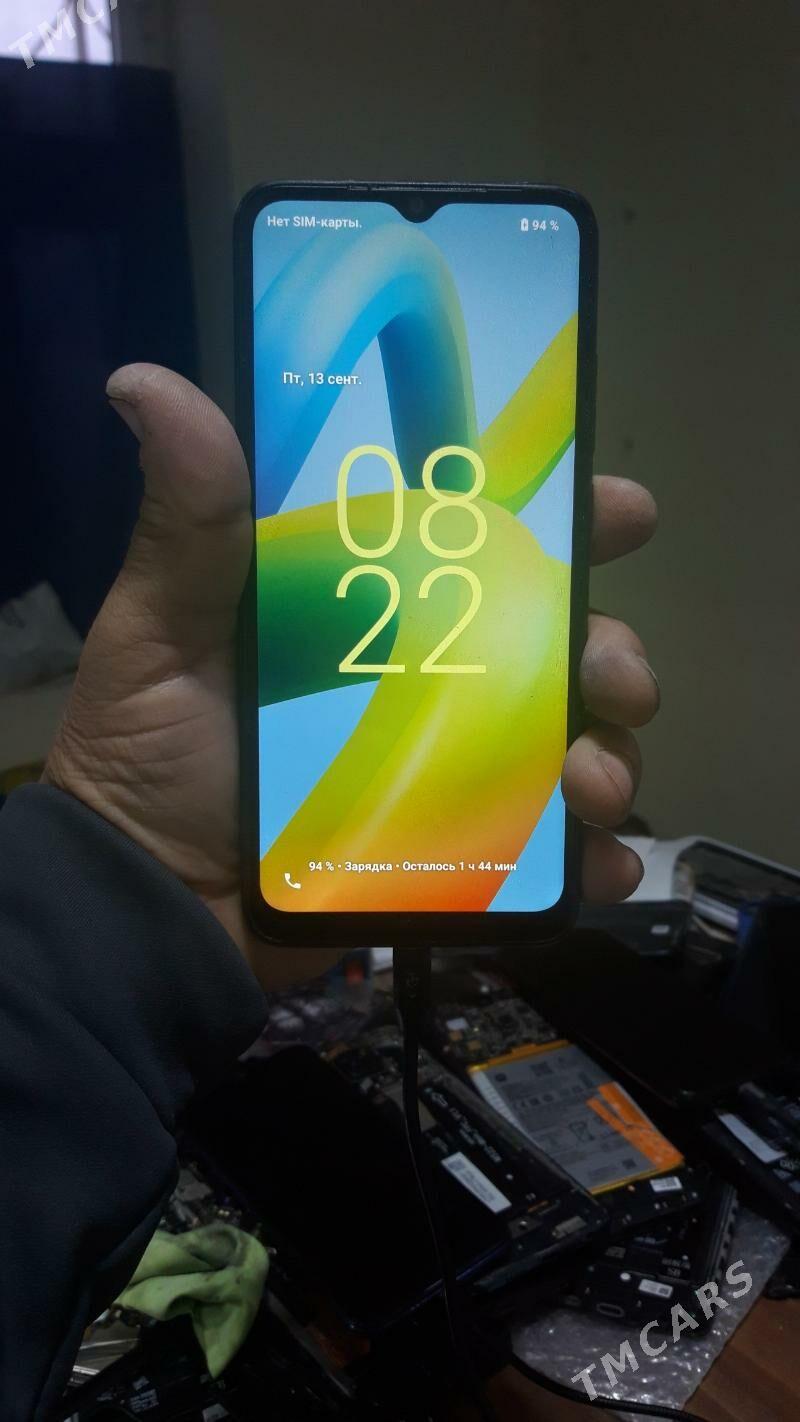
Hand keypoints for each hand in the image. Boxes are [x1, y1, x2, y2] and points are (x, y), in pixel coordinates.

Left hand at [44, 365, 656, 989]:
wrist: (145, 909)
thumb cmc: (149, 758)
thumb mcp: (162, 632)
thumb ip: (184, 524)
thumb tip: (144, 382)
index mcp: (375, 613)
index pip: (488, 553)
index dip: (569, 526)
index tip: (622, 513)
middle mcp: (427, 685)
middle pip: (556, 651)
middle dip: (612, 654)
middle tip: (615, 681)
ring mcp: (447, 775)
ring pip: (570, 747)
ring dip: (609, 758)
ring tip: (592, 786)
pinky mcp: (452, 859)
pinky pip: (546, 856)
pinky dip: (590, 859)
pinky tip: (598, 864)